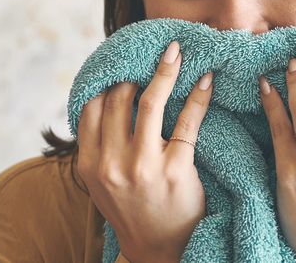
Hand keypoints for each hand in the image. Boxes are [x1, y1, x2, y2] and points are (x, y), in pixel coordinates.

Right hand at [77, 41, 214, 262]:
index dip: (107, 79)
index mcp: (89, 163)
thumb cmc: (132, 209)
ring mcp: (143, 166)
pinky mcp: (175, 170)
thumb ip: (98, 145)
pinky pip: (187, 122)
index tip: (123, 62)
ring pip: (149, 101)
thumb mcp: (101, 182)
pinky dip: (197, 96)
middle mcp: (111, 162)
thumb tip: (106, 95)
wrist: (158, 251)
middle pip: (119, 99)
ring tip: (177, 52)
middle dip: (135, 72)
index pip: (92, 106)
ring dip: (165, 71)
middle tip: (153, 55)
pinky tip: (206, 80)